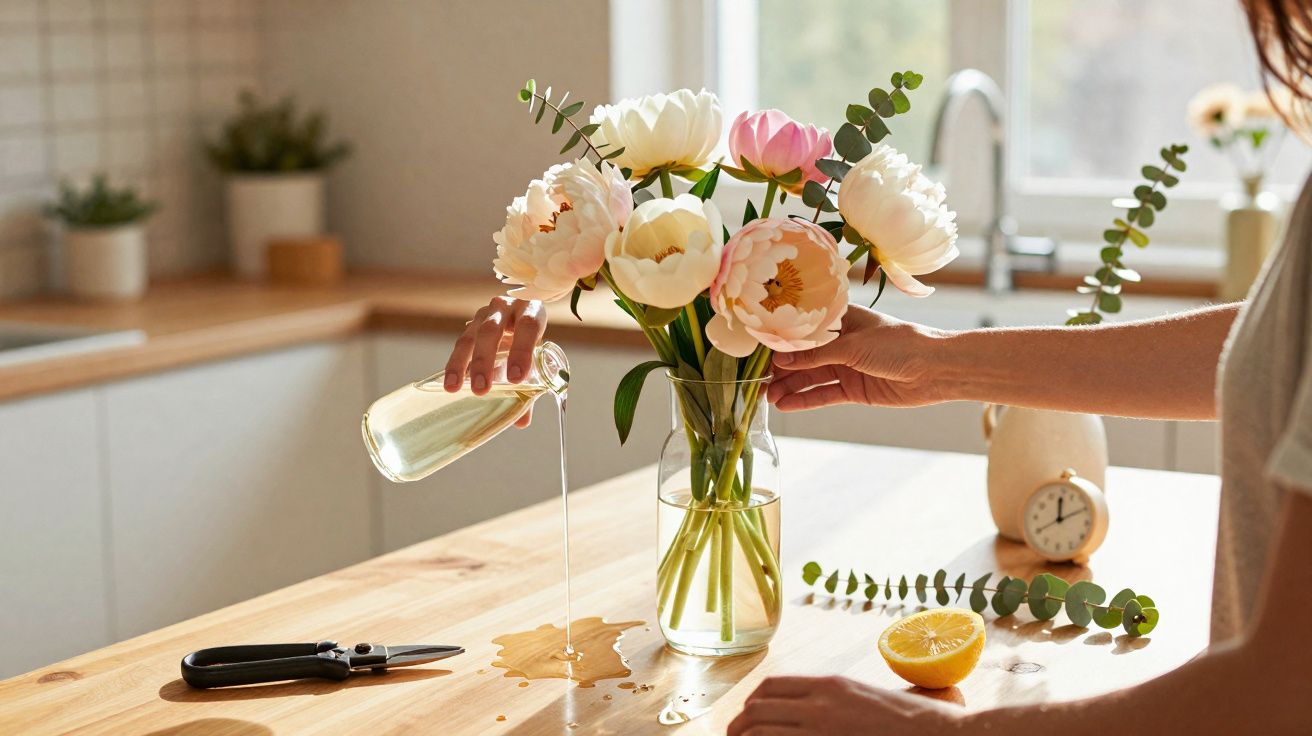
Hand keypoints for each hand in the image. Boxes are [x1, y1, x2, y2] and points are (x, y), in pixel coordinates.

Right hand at [442, 296, 546, 426]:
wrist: (518, 318)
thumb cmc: (530, 339)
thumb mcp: (535, 356)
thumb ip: (531, 386)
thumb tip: (521, 421)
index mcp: (530, 310)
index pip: (528, 326)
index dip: (522, 352)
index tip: (517, 379)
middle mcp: (505, 307)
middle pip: (491, 332)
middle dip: (484, 361)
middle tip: (481, 390)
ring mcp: (484, 314)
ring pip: (470, 337)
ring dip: (461, 364)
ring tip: (455, 388)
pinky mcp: (470, 325)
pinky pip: (460, 345)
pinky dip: (455, 365)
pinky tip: (451, 383)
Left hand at [728, 675, 961, 735]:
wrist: (939, 734)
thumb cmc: (908, 719)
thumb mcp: (865, 696)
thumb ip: (834, 699)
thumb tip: (807, 708)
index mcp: (828, 684)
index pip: (770, 687)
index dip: (751, 703)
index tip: (746, 716)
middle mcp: (819, 704)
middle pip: (758, 711)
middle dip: (739, 726)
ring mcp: (822, 730)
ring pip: (763, 733)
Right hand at [766, 305, 948, 411]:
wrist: (934, 370)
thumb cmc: (898, 344)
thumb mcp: (852, 346)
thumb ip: (815, 355)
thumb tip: (780, 361)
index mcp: (842, 320)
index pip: (804, 329)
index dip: (781, 339)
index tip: (757, 349)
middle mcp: (842, 342)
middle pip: (804, 356)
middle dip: (781, 368)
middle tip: (756, 379)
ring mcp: (847, 367)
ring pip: (811, 377)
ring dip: (789, 386)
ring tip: (766, 397)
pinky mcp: (854, 389)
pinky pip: (824, 394)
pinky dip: (806, 400)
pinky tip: (786, 404)